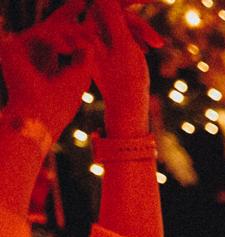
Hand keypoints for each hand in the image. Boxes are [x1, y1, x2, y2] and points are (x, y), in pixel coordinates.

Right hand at [0, 3, 94, 138]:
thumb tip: (91, 32)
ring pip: (49, 28)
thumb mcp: (80, 71)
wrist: (42, 116)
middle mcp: (33, 49)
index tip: (91, 11)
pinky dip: (55, 40)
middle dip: (69, 12)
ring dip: (69, 34)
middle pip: (52, 24)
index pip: (63, 35)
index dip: (78, 22)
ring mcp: (21, 47)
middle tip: (84, 0)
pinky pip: (39, 34)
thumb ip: (85, 51)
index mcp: (49, 57)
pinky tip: (67, 49)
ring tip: (79, 46)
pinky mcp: (11, 46)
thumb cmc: (63, 100)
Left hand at [85, 0, 163, 135]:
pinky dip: (136, 39)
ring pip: (122, 24)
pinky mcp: (105, 48)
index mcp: (88, 29)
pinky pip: (122, 34)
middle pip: (116, 13)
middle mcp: (88, 32)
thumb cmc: (126, 80)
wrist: (126, 107)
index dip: (130, 0)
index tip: (154, 1)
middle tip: (158, 42)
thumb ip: (113, 15)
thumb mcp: (123, 45)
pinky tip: (145, 51)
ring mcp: (96, 40)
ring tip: (154, 51)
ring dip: (140, 33)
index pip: (108, 3)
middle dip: (138, 24)